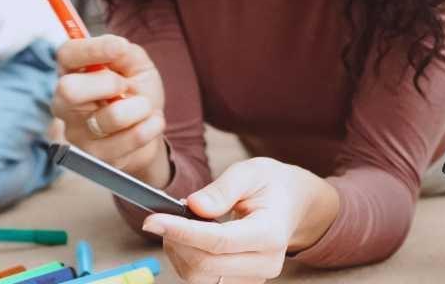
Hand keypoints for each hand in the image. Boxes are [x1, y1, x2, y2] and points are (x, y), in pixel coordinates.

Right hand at [53, 34, 169, 186]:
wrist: (148, 129)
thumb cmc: (135, 91)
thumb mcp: (135, 64)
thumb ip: (125, 53)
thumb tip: (116, 47)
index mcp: (72, 72)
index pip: (66, 55)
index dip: (91, 49)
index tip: (119, 48)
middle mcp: (65, 103)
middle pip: (69, 90)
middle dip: (108, 83)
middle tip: (124, 86)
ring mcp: (77, 133)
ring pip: (109, 118)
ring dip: (139, 107)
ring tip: (145, 106)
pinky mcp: (96, 157)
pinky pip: (129, 140)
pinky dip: (150, 127)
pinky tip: (150, 122)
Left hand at [140, 158, 339, 283]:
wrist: (292, 205)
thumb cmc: (271, 185)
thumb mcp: (250, 172)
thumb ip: (222, 189)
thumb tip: (192, 206)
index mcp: (271, 233)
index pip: (219, 241)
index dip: (182, 232)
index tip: (152, 220)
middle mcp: (266, 263)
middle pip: (205, 265)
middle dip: (175, 241)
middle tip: (161, 217)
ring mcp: (255, 277)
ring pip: (200, 277)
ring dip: (178, 252)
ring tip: (177, 225)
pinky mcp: (242, 282)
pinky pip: (204, 279)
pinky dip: (187, 259)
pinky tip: (187, 239)